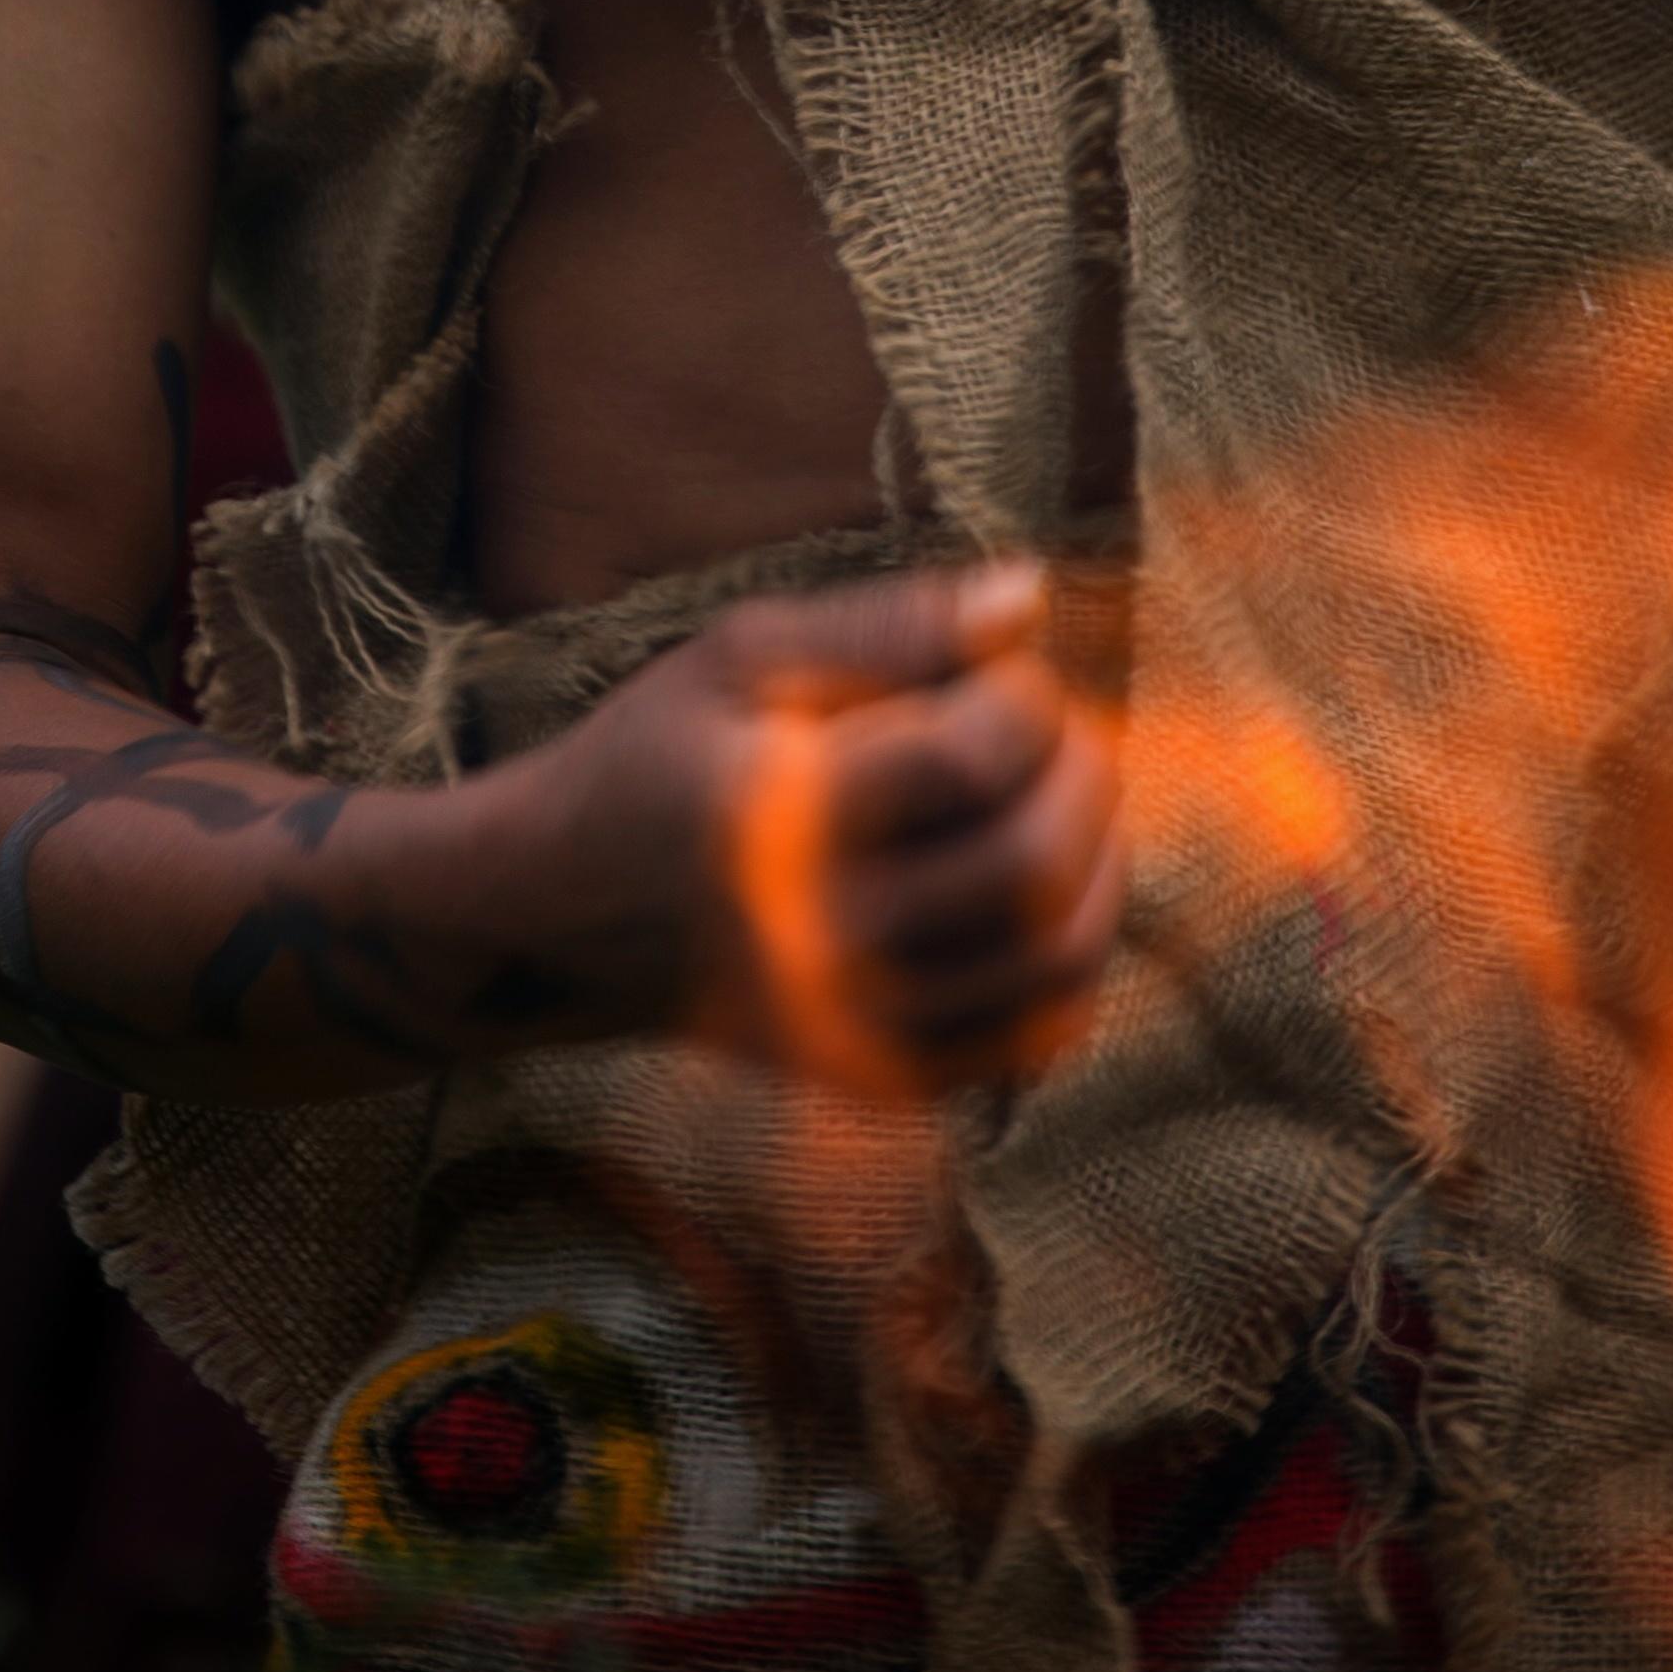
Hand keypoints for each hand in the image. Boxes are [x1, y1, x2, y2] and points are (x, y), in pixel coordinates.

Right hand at [486, 558, 1124, 1099]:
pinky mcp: (879, 1075)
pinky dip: (1073, 949)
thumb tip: (1032, 596)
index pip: (970, 760)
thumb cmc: (660, 758)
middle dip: (1081, 772)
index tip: (1005, 666)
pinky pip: (1037, 1030)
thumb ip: (888, 625)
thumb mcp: (741, 655)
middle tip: (1057, 724)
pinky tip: (1046, 881)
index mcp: (770, 821)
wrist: (571, 920)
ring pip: (1057, 959)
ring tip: (1064, 794)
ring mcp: (852, 1027)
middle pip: (1029, 865)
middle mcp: (813, 942)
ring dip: (1100, 859)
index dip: (1025, 696)